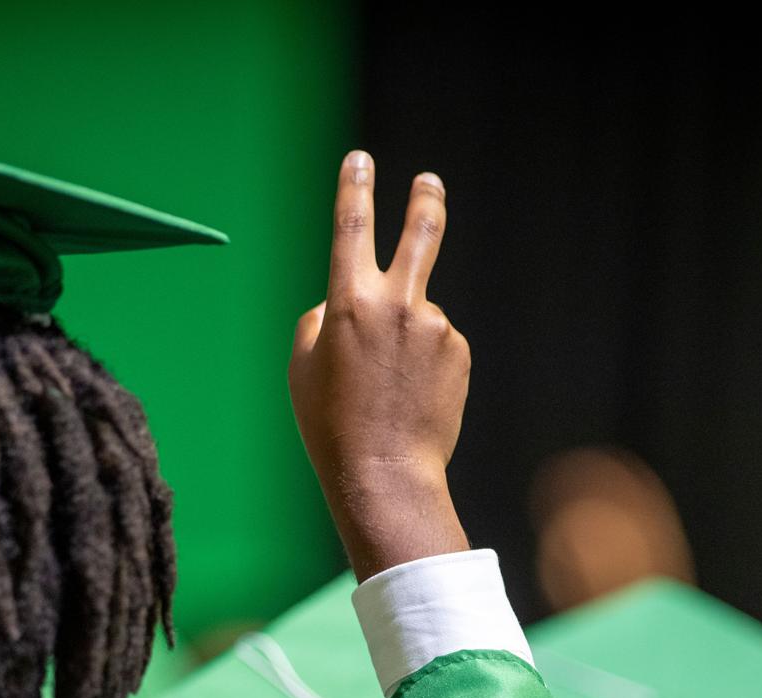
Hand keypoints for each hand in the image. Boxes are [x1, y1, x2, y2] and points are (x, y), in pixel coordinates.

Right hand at [289, 150, 471, 580]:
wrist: (385, 474)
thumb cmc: (331, 424)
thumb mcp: (302, 367)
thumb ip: (321, 320)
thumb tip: (345, 303)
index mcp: (348, 301)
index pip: (352, 226)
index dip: (354, 187)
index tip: (360, 160)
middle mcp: (397, 303)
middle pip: (420, 234)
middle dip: (424, 201)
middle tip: (429, 182)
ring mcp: (434, 326)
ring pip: (416, 314)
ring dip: (404, 340)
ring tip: (389, 391)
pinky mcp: (458, 351)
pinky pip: (436, 346)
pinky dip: (423, 365)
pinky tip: (410, 398)